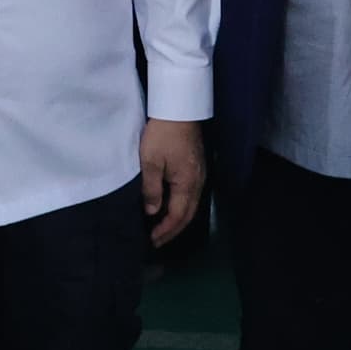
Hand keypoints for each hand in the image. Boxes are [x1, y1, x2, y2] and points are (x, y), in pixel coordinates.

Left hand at [139, 117, 204, 244]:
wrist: (179, 108)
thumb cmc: (162, 134)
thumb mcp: (150, 162)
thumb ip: (152, 189)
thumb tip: (153, 212)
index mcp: (188, 184)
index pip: (178, 216)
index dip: (165, 230)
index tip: (152, 240)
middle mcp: (198, 182)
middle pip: (188, 214)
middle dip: (173, 230)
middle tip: (157, 241)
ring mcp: (200, 174)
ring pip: (190, 205)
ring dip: (177, 219)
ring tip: (162, 228)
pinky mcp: (196, 166)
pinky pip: (190, 194)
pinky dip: (180, 206)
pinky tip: (170, 206)